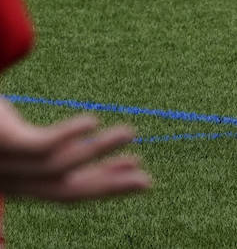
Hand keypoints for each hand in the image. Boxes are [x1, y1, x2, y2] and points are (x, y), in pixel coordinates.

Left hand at [0, 100, 150, 201]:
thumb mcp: (17, 135)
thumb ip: (46, 143)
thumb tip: (88, 132)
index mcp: (19, 180)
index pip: (68, 188)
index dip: (105, 182)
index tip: (138, 171)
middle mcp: (13, 179)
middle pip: (67, 191)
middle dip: (109, 186)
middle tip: (147, 181)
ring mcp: (7, 164)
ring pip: (60, 166)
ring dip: (100, 150)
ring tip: (131, 132)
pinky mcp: (5, 142)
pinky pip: (41, 146)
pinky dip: (70, 135)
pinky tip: (93, 121)